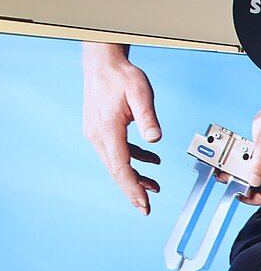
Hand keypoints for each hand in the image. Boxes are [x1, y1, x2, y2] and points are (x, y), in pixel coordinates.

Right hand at [81, 42, 161, 214]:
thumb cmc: (121, 76)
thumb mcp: (141, 93)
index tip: (143, 204)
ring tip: (154, 187)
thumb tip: (154, 140)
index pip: (121, 167)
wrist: (103, 62)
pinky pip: (118, 152)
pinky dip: (134, 161)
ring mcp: (97, 133)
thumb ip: (148, 117)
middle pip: (116, 171)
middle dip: (132, 190)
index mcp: (107, 130)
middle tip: (146, 207)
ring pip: (116, 163)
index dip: (132, 188)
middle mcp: (98, 135)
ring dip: (135, 177)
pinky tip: (150, 162)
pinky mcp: (101, 130)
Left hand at [228, 102, 260, 204]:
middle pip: (260, 186)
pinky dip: (242, 166)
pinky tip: (231, 164)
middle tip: (227, 180)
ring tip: (224, 173)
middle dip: (242, 186)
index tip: (239, 195)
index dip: (253, 197)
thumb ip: (260, 163)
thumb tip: (253, 180)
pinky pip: (253, 166)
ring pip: (255, 177)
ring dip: (239, 176)